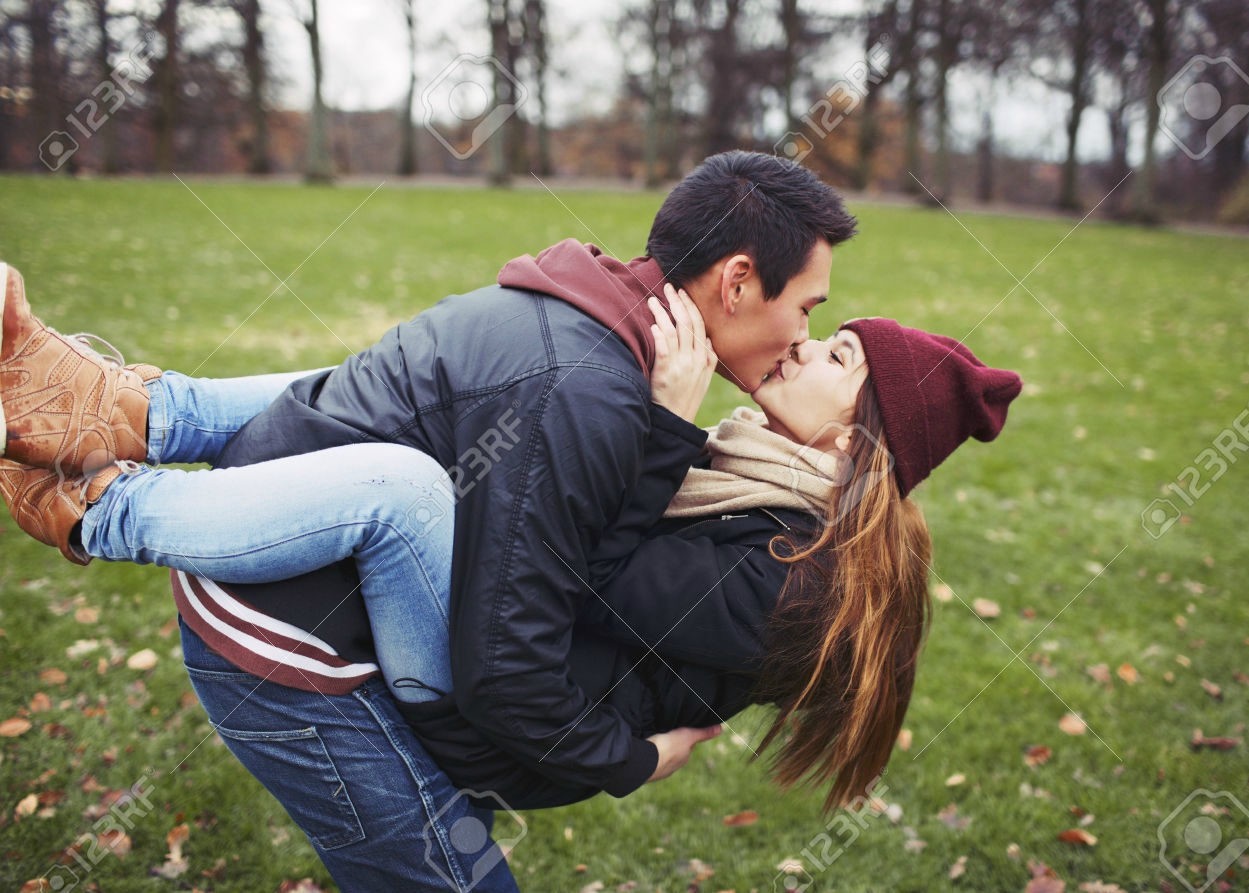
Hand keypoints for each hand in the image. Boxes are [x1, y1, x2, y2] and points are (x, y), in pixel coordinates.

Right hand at [645, 724, 721, 781]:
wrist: (645, 762)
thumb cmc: (668, 748)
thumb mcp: (688, 736)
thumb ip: (703, 733)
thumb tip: (721, 729)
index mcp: (683, 758)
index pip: (687, 747)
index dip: (684, 738)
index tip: (679, 730)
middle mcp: (673, 766)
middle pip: (674, 752)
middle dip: (671, 744)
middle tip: (666, 733)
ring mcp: (659, 769)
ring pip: (662, 757)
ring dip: (659, 750)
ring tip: (655, 740)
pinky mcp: (646, 769)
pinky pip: (650, 759)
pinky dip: (650, 754)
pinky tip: (646, 749)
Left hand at [648, 284, 717, 423]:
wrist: (676, 420)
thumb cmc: (686, 398)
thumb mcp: (704, 379)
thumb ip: (707, 359)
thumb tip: (709, 341)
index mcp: (706, 358)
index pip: (700, 325)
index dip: (691, 307)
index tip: (682, 293)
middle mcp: (696, 359)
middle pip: (688, 323)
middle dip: (678, 302)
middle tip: (668, 287)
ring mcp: (682, 365)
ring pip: (674, 331)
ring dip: (662, 313)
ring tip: (652, 301)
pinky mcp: (667, 372)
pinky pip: (663, 347)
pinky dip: (659, 333)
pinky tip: (653, 323)